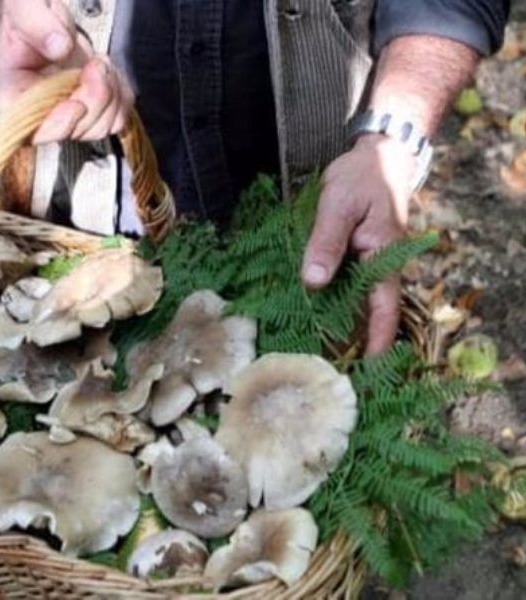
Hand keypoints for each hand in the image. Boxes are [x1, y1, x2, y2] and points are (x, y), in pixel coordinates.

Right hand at [0, 0, 133, 143]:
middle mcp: (40, 115)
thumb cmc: (27, 16)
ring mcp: (69, 115)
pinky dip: (120, 94)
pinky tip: (107, 71)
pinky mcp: (92, 110)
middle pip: (77, 130)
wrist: (42, 18)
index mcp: (13, 98)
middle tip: (96, 63)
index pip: (36, 131)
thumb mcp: (24, 9)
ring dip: (110, 94)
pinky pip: (117, 116)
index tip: (76, 103)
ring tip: (99, 62)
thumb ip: (37, 24)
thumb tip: (60, 47)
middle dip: (95, 97)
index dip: (60, 124)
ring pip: (102, 126)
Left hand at [301, 134, 416, 353]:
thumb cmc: (362, 178)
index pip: (385, 309)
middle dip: (353, 341)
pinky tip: (308, 315)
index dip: (378, 341)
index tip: (370, 370)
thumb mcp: (339, 206)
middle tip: (328, 370)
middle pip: (368, 312)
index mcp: (384, 258)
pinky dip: (331, 300)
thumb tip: (313, 282)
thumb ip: (326, 243)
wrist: (377, 156)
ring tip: (313, 352)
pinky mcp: (357, 257)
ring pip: (355, 301)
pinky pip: (345, 285)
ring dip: (338, 323)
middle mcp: (381, 266)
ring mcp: (370, 263)